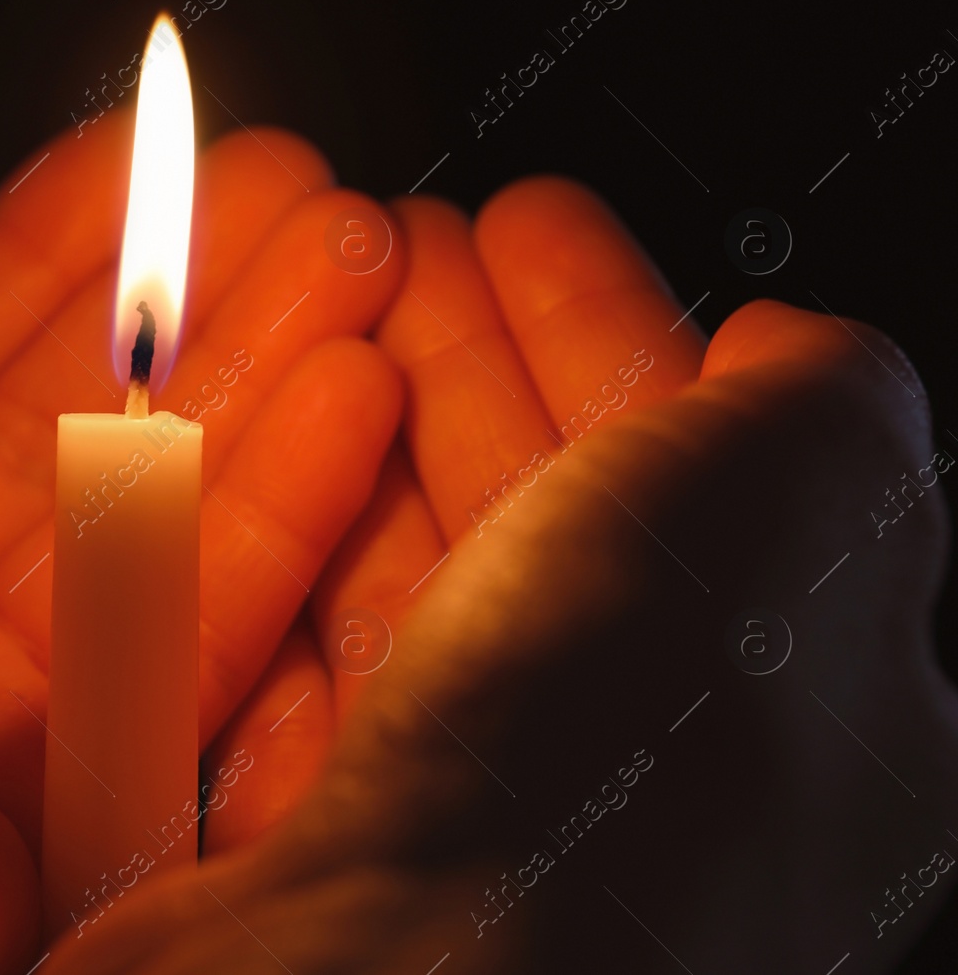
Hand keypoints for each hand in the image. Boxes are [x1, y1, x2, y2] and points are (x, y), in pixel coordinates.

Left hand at [0, 113, 400, 973]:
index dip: (50, 252)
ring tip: (362, 263)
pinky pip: (195, 643)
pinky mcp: (57, 812)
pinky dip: (283, 520)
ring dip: (264, 385)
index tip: (147, 165)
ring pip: (154, 517)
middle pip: (68, 426)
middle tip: (298, 193)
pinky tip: (360, 399)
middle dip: (187, 304)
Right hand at [71, 178, 957, 971]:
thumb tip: (782, 351)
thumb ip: (828, 404)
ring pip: (418, 577)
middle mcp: (643, 783)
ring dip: (373, 428)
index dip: (608, 320)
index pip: (700, 470)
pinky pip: (308, 663)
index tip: (526, 222)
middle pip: (547, 511)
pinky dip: (286, 545)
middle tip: (402, 235)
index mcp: (805, 719)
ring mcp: (474, 822)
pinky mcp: (330, 850)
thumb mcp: (800, 507)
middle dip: (474, 356)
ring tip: (314, 309)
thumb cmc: (624, 769)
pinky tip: (244, 448)